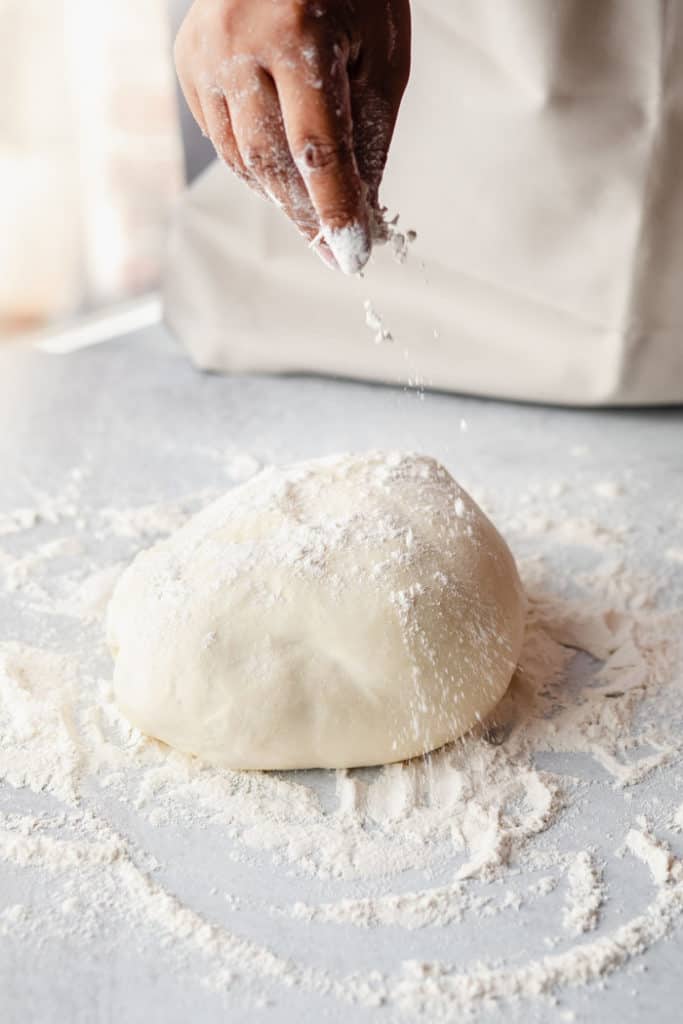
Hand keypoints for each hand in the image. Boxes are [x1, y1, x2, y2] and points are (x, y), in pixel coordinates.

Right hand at [174, 0, 410, 272]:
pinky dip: (256, 167)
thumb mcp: (378, 54)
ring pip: (243, 159)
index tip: (353, 257)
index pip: (317, 148)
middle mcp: (240, 41)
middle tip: (334, 251)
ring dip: (282, 196)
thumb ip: (369, 134)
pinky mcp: (187, 60)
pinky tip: (282, 174)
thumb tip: (361, 211)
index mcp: (299, 31)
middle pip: (273, 163)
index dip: (335, 210)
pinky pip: (223, 139)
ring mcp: (205, 51)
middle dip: (308, 217)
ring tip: (315, 213)